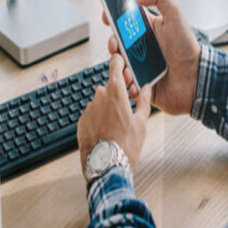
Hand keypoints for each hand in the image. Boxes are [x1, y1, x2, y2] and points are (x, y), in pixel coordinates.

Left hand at [77, 53, 151, 178]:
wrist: (107, 167)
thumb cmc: (126, 145)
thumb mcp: (141, 122)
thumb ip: (143, 101)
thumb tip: (147, 88)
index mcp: (115, 93)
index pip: (115, 66)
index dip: (118, 61)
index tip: (120, 60)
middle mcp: (99, 97)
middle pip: (108, 87)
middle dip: (116, 93)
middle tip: (126, 108)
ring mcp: (88, 110)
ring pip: (99, 102)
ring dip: (106, 108)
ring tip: (116, 126)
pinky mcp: (80, 123)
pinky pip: (91, 115)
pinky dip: (97, 120)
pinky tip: (106, 132)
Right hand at [103, 0, 200, 115]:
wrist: (196, 77)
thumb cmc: (187, 47)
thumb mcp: (175, 16)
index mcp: (147, 30)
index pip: (124, 21)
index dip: (113, 18)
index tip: (107, 16)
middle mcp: (141, 47)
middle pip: (117, 43)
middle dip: (113, 43)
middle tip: (116, 44)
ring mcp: (140, 66)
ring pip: (119, 64)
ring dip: (118, 64)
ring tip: (127, 66)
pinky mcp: (141, 83)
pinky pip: (126, 84)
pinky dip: (126, 83)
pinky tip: (134, 81)